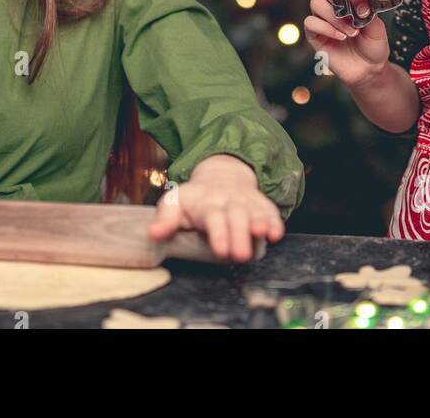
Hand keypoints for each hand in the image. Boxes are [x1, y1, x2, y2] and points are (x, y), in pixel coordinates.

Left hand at [147, 154, 284, 262]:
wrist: (221, 175)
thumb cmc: (195, 198)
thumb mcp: (175, 203)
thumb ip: (165, 219)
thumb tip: (153, 234)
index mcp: (206, 203)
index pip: (213, 218)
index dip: (218, 234)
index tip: (221, 251)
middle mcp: (229, 202)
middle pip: (236, 217)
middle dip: (239, 235)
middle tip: (241, 255)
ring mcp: (247, 202)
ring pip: (254, 213)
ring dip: (259, 223)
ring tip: (262, 235)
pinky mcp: (261, 205)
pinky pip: (270, 211)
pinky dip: (275, 222)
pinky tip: (276, 234)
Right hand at [304, 0, 391, 88]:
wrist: (369, 70)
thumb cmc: (373, 46)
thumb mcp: (377, 26)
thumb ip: (367, 9)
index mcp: (348, 0)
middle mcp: (333, 7)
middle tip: (349, 10)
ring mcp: (322, 20)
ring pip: (316, 3)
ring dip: (334, 16)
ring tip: (351, 31)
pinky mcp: (314, 35)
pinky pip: (311, 22)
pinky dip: (326, 28)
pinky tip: (341, 37)